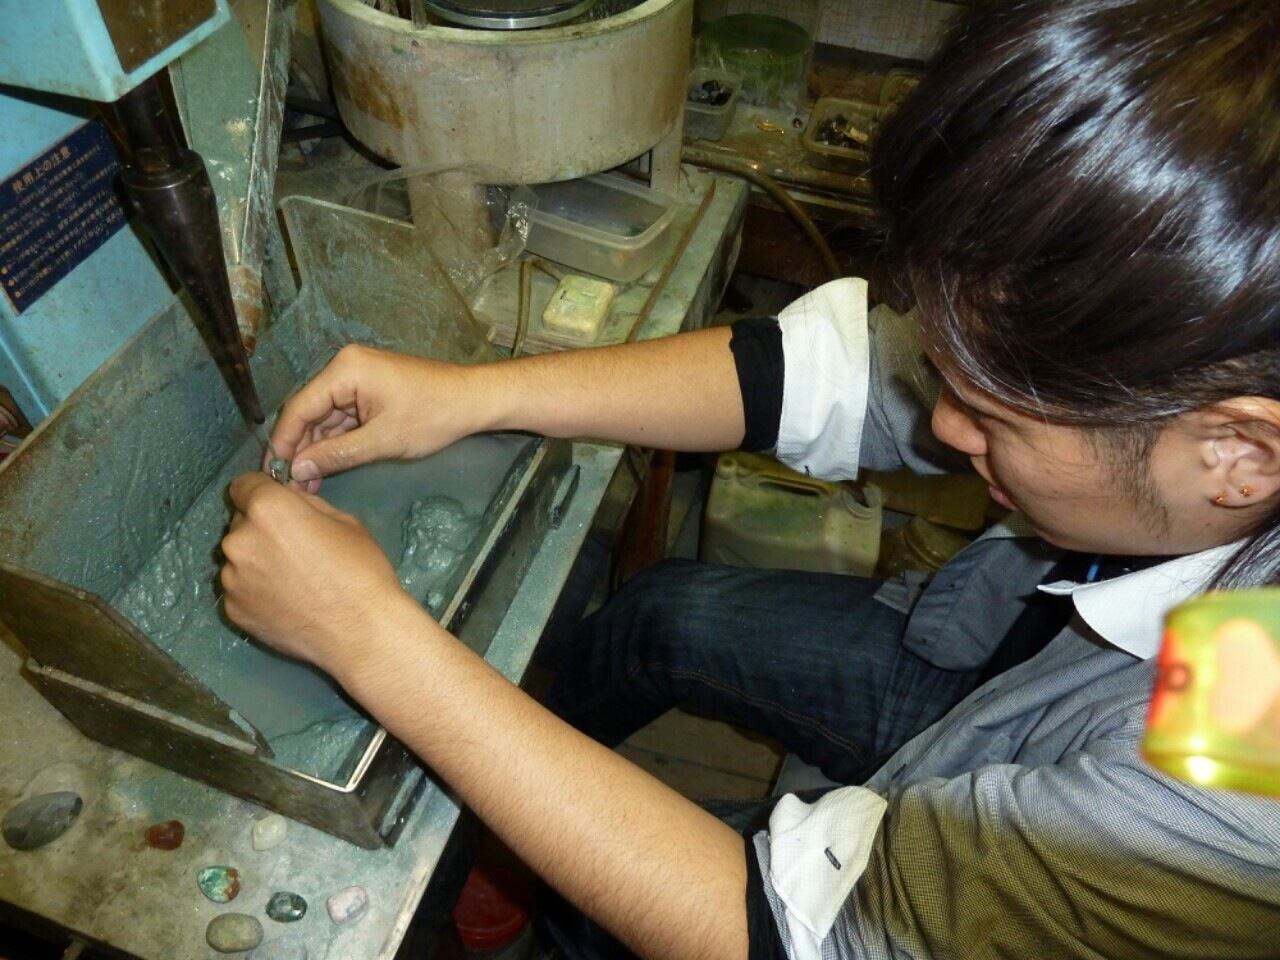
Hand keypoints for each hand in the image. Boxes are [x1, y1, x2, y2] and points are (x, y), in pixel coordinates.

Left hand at [219, 472, 414, 678]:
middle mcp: (239, 539)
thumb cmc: (361, 570)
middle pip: (240, 522)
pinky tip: (285, 601)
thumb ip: (305, 505)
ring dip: (256, 560)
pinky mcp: (232, 609)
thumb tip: (289, 501)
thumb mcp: (344, 520)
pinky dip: (256, 591)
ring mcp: (232, 578)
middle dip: (261, 528)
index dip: (261, 491)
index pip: (243, 484)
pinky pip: (240, 589)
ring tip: (290, 580)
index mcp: (267, 509)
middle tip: (293, 548)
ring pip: (238, 557)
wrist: (361, 632)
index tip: (277, 505)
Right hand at [272, 344, 489, 491]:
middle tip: (290, 485)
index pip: (299, 407)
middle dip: (300, 449)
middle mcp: (345, 368)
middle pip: (309, 411)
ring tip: (308, 485)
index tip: (272, 472)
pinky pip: (343, 417)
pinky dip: (336, 442)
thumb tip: (297, 471)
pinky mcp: (369, 392)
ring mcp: (357, 379)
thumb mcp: (382, 441)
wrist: (474, 400)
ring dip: (317, 449)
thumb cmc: (433, 416)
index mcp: (345, 370)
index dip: (284, 441)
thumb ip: (336, 455)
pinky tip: (326, 468)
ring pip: (325, 418)